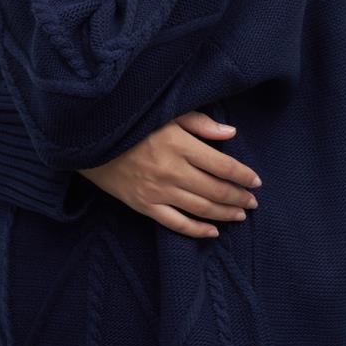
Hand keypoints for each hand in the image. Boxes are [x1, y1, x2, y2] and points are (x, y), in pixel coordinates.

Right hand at [77, 112, 261, 238]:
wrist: (88, 140)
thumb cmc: (131, 123)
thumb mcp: (166, 114)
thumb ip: (199, 123)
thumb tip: (230, 134)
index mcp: (180, 145)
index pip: (223, 165)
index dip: (243, 175)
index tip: (256, 180)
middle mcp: (172, 171)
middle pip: (216, 189)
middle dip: (239, 197)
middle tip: (253, 201)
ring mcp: (157, 191)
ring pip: (201, 208)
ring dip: (225, 213)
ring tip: (240, 214)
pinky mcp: (143, 205)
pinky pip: (175, 223)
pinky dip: (196, 230)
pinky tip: (212, 232)